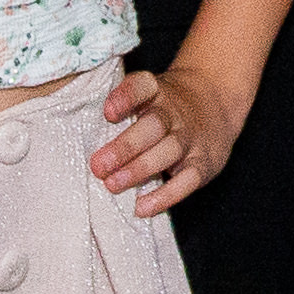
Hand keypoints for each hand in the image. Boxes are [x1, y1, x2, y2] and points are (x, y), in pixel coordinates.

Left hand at [91, 65, 248, 216]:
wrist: (214, 101)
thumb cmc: (165, 105)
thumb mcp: (149, 94)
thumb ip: (122, 110)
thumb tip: (78, 133)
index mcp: (157, 91)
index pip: (142, 86)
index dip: (126, 97)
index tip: (107, 112)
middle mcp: (175, 112)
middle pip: (153, 125)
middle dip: (125, 146)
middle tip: (98, 165)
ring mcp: (190, 138)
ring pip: (168, 151)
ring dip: (139, 169)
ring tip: (112, 184)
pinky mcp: (204, 163)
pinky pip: (186, 181)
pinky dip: (164, 196)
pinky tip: (141, 207)